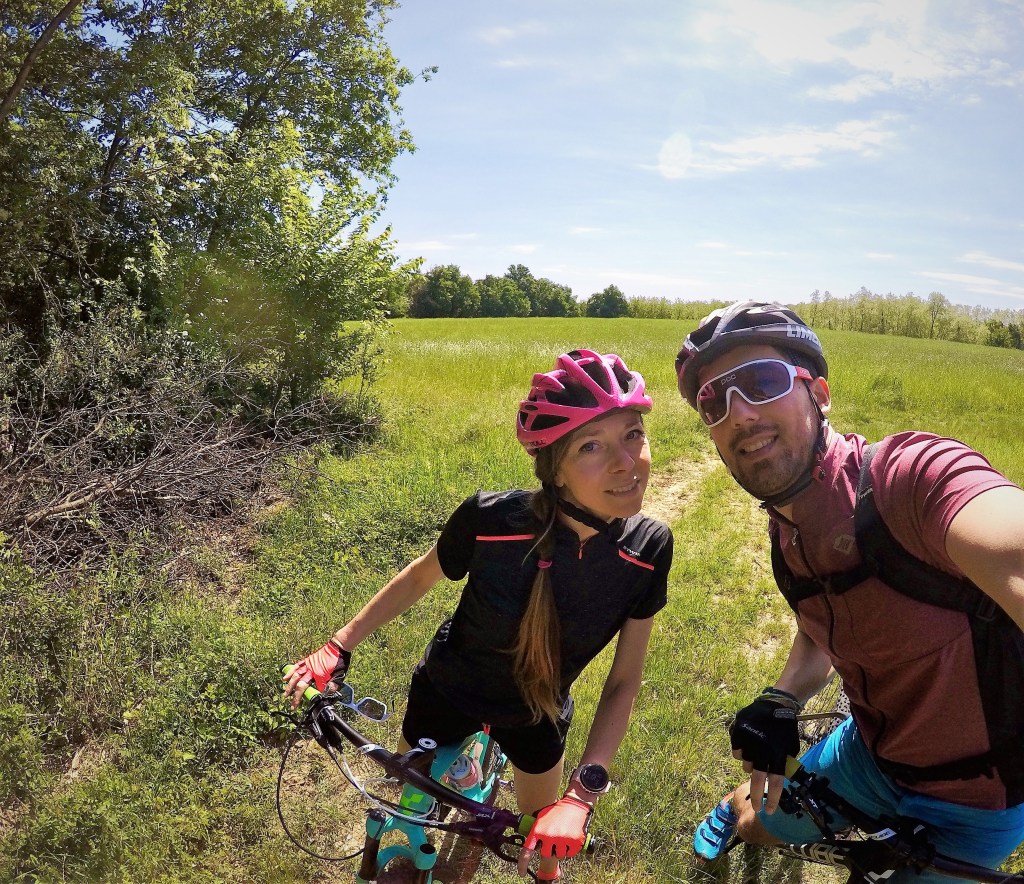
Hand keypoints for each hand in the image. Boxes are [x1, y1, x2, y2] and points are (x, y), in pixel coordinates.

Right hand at [283, 639, 350, 706]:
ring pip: (296, 676)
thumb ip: (333, 686)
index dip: (311, 697)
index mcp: (319, 675)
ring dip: (290, 686)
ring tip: (285, 694)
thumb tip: (327, 694)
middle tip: (292, 705)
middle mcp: (311, 670)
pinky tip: (285, 677)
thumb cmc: (339, 661)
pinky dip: (290, 672)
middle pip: (301, 685)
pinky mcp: (307, 660)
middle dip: (295, 696)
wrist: (339, 646)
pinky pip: (297, 666)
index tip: (309, 702)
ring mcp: (308, 665)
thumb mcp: (339, 675)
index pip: (313, 690)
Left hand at [519, 795, 591, 873]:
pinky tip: (570, 837)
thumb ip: (536, 831)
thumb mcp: (541, 817)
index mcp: (538, 830)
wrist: (573, 804)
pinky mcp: (574, 842)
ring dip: (561, 849)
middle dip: (549, 850)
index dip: (523, 863)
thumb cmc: (556, 811)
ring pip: (559, 855)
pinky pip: (570, 854)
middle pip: (545, 855)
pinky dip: (570, 849)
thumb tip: (532, 845)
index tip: (521, 873)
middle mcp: (549, 836)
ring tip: (563, 836)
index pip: (527, 850)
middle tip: (554, 839)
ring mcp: (562, 839)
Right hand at [729, 696, 798, 813]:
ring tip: (757, 754)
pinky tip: (750, 744)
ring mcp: (748, 741)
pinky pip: (737, 752)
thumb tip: (777, 781)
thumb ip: (784, 764)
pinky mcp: (737, 734)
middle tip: (756, 807)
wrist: (774, 705)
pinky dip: (742, 752)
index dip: (773, 799)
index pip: (776, 782)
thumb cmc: (785, 730)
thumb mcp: (790, 748)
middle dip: (756, 796)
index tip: (770, 812)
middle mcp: (762, 750)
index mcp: (777, 754)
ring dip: (751, 765)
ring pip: (746, 765)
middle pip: (757, 779)